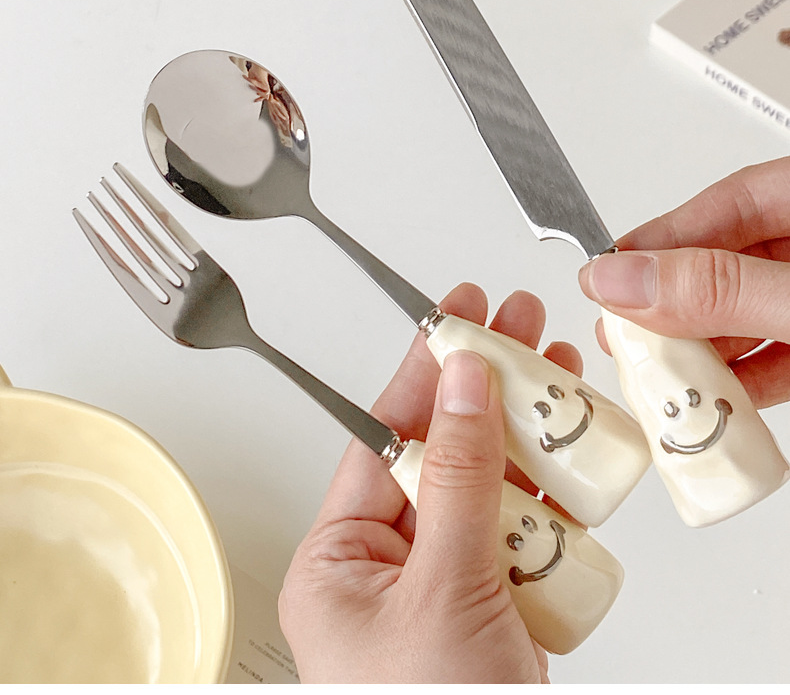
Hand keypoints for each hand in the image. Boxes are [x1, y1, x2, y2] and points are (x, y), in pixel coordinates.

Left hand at [278, 282, 581, 683]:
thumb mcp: (446, 589)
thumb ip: (460, 480)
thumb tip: (463, 384)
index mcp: (339, 563)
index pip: (382, 439)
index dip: (422, 372)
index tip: (452, 317)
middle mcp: (386, 569)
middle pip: (439, 452)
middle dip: (483, 388)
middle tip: (516, 324)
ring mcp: (443, 587)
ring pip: (486, 486)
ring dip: (525, 434)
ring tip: (555, 369)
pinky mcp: (493, 606)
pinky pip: (520, 533)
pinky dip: (549, 496)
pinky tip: (569, 451)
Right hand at [578, 156, 789, 408]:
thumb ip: (723, 290)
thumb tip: (628, 280)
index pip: (731, 200)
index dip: (664, 236)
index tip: (610, 273)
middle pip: (734, 258)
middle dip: (675, 299)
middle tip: (623, 329)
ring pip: (753, 307)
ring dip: (707, 344)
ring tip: (659, 370)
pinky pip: (786, 351)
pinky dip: (753, 377)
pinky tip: (718, 394)